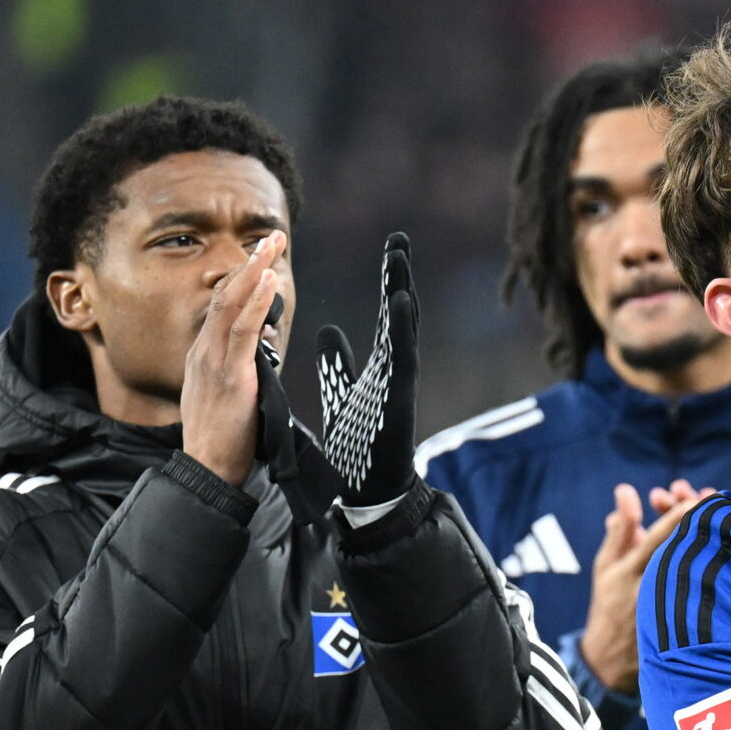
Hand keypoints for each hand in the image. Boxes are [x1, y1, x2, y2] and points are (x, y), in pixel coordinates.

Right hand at [181, 231, 284, 483]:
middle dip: (249, 263)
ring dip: (253, 271)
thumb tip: (266, 342)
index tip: (261, 258)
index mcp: (204, 355)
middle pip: (225, 295)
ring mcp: (213, 361)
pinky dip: (254, 302)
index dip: (243, 279)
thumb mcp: (233, 392)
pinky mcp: (229, 375)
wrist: (208, 467)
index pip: (223, 307)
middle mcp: (204, 351)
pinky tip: (267, 280)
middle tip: (270, 237)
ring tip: (271, 245)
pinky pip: (242, 331)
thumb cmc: (224, 437)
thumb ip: (245, 364)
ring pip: (230, 304)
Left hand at [317, 232, 420, 506]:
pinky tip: (401, 303)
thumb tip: (328, 330)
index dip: (388, 282)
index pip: (387, 315)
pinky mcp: (399, 397)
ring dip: (402, 295)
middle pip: (399, 314)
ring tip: (399, 261)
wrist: (368, 487)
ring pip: (402, 330)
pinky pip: (401, 358)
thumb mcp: (341, 391)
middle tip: (399, 242)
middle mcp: (394, 368)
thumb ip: (338, 362)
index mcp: (382, 364)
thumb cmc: (359, 443)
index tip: (393, 249)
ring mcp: (399, 382)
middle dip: (399, 278)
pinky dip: (402, 329)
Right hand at [578, 479, 710, 692]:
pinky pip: (711, 589)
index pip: (661, 537)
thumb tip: (626, 490)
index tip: (699, 497)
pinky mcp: (692, 624)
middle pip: (687, 548)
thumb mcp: (608, 566)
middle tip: (717, 499)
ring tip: (723, 518)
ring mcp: (675, 607)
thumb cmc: (610, 605)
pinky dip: (721, 565)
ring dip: (715, 538)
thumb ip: (621, 530)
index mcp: (633, 571)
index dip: (681, 516)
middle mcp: (656, 588)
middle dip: (703, 521)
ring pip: (703, 567)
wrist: (613, 661)